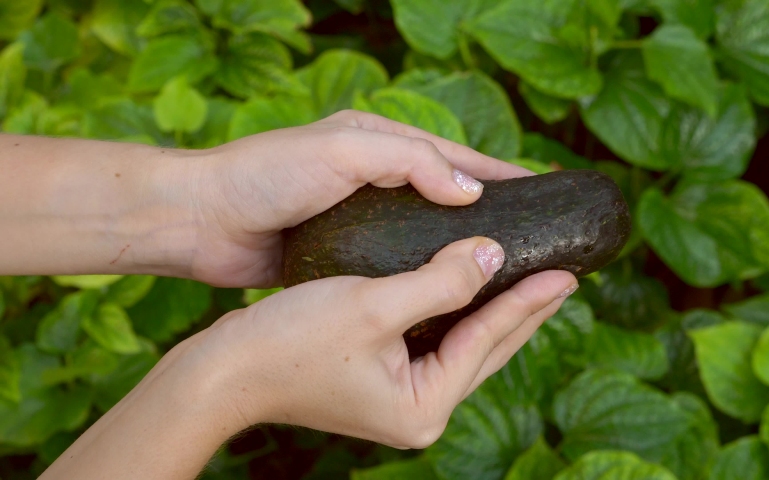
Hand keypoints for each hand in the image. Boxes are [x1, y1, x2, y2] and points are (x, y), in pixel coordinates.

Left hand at [186, 110, 532, 287]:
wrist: (201, 220)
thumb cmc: (265, 175)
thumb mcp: (343, 152)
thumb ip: (409, 162)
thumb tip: (470, 192)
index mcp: (376, 142)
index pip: (452, 157)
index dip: (498, 174)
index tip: (541, 193)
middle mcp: (372, 178)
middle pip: (445, 194)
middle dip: (487, 212)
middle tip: (532, 238)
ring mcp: (357, 219)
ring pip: (423, 232)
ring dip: (457, 247)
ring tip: (499, 270)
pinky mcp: (341, 255)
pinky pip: (394, 262)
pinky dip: (421, 272)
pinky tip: (445, 292)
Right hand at [196, 237, 577, 446]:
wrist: (225, 369)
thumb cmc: (291, 340)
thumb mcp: (375, 304)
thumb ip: (442, 281)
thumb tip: (494, 255)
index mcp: (424, 404)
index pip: (490, 340)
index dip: (530, 301)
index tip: (569, 271)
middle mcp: (419, 411)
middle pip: (486, 350)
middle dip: (526, 310)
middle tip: (567, 276)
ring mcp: (401, 401)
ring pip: (465, 348)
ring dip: (496, 311)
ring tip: (534, 279)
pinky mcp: (383, 384)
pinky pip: (438, 345)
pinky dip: (460, 315)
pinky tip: (475, 289)